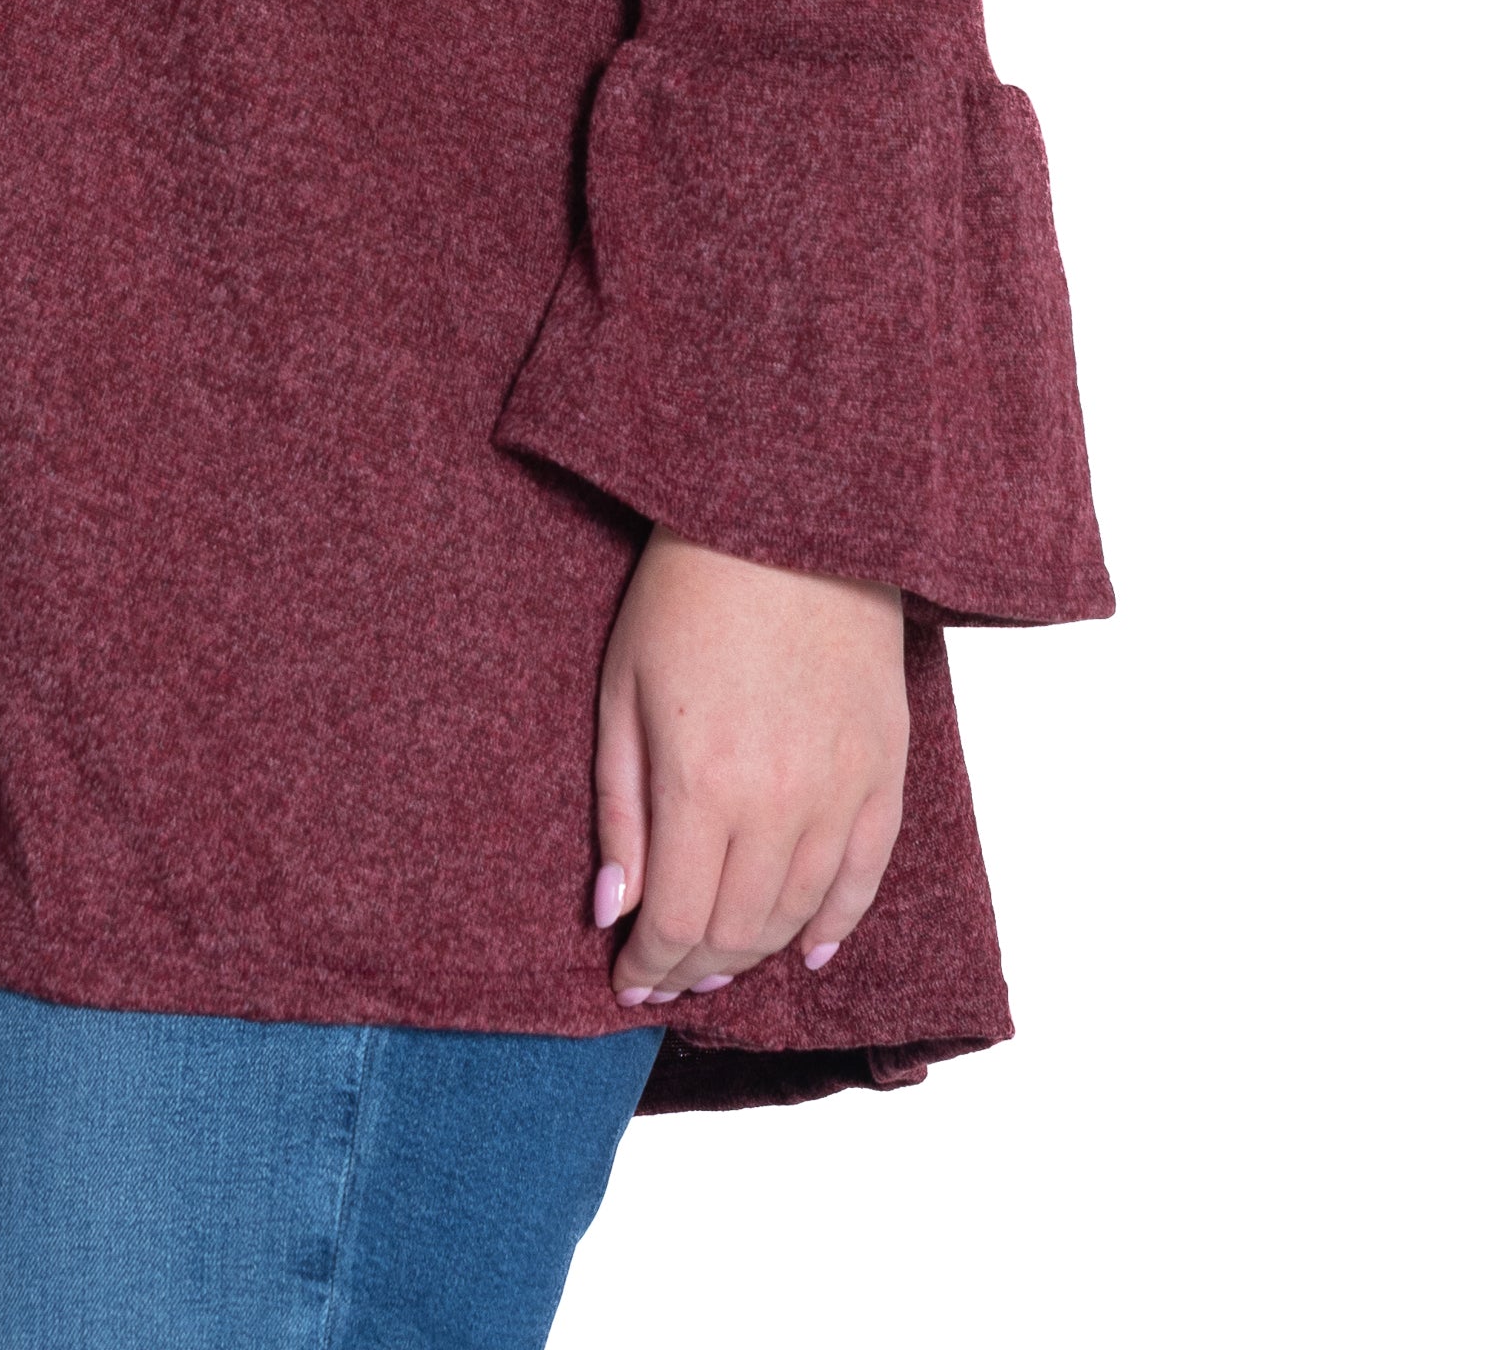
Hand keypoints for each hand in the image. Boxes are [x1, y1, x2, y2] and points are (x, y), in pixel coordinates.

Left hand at [590, 531, 906, 1006]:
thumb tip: (613, 910)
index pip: (677, 919)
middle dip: (694, 967)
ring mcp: (842, 789)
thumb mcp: (622, 691)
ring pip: (799, 914)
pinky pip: (866, 876)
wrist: (789, 519)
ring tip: (719, 961)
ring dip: (755, 952)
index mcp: (702, 783)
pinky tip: (807, 949)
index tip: (627, 980)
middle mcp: (779, 803)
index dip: (650, 964)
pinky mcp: (885, 769)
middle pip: (737, 930)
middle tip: (666, 976)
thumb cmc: (687, 594)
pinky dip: (836, 924)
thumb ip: (620, 810)